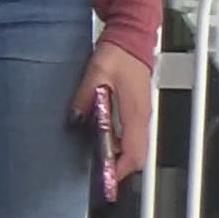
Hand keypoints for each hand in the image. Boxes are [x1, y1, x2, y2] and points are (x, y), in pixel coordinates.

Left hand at [71, 40, 151, 180]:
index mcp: (135, 113)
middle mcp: (142, 117)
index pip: (133, 153)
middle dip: (119, 167)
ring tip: (98, 156)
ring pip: (135, 146)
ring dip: (118, 155)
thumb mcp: (96, 74)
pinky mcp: (137, 109)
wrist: (131, 38)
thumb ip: (85, 97)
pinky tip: (102, 136)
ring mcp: (141, 114)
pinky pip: (131, 134)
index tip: (106, 179)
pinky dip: (119, 143)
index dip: (120, 170)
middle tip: (100, 172)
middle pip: (137, 155)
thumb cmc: (119, 53)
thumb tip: (76, 117)